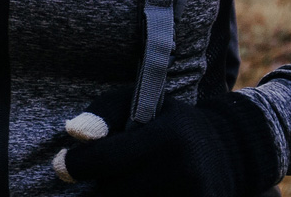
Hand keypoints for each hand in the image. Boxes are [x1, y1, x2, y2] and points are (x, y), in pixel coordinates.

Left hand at [52, 88, 279, 196]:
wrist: (228, 152)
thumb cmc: (170, 123)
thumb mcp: (139, 103)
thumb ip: (103, 113)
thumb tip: (73, 132)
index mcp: (165, 138)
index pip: (103, 160)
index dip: (75, 165)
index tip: (63, 164)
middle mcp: (182, 172)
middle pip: (110, 193)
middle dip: (101, 184)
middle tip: (110, 172)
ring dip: (119, 196)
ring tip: (133, 180)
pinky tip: (145, 189)